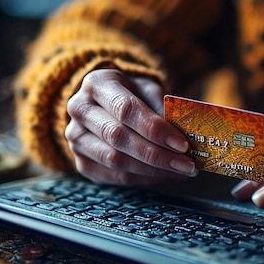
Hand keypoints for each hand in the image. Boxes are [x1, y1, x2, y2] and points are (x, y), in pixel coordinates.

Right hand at [65, 69, 196, 184]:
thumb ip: (164, 108)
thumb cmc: (132, 95)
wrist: (105, 106)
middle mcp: (79, 110)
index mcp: (97, 84)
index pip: (126, 110)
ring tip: (181, 171)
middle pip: (119, 138)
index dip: (155, 130)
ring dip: (153, 171)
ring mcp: (76, 139)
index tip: (183, 144)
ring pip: (115, 161)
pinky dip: (144, 179)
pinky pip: (114, 176)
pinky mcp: (82, 162)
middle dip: (158, 155)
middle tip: (188, 165)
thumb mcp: (148, 90)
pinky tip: (165, 176)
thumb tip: (185, 135)